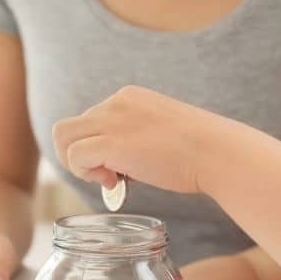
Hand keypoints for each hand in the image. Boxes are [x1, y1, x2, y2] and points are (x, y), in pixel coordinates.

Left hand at [52, 85, 240, 193]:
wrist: (218, 153)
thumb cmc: (200, 152)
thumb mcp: (164, 134)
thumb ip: (137, 141)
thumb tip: (117, 168)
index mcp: (129, 97)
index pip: (91, 121)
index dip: (98, 148)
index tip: (121, 168)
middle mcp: (116, 102)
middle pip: (70, 127)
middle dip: (82, 156)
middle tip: (108, 176)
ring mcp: (112, 120)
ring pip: (62, 137)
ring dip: (77, 163)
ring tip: (107, 179)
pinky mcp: (112, 142)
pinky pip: (74, 156)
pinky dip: (86, 173)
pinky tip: (113, 182)